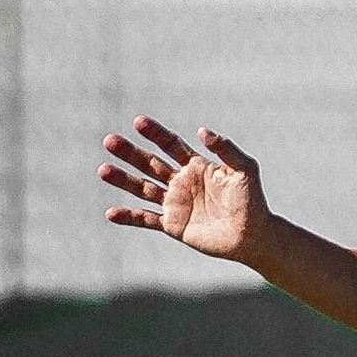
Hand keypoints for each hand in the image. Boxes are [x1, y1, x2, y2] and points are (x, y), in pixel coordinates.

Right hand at [98, 116, 271, 261]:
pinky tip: (111, 213)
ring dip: (123, 180)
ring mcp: (175, 203)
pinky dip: (129, 217)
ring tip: (103, 170)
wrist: (253, 234)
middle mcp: (182, 182)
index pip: (171, 145)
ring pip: (143, 189)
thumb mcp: (244, 169)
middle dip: (130, 153)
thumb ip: (226, 149)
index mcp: (197, 166)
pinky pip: (146, 219)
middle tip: (110, 140)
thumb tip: (202, 131)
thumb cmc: (252, 200)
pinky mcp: (173, 225)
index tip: (138, 121)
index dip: (156, 133)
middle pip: (150, 164)